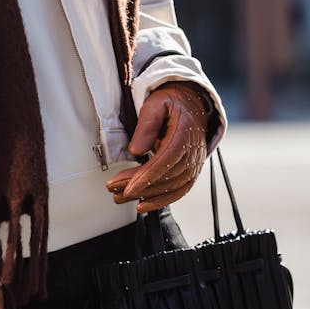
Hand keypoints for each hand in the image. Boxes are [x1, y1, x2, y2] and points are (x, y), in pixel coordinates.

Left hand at [105, 82, 208, 212]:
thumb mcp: (155, 104)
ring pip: (172, 186)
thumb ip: (147, 125)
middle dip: (140, 187)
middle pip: (167, 176)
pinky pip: (179, 190)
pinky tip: (143, 205)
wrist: (191, 104)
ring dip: (147, 196)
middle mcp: (193, 151)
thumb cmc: (172, 103)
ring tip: (121, 197)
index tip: (130, 187)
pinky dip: (162, 200)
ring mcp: (194, 163)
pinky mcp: (191, 170)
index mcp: (185, 133)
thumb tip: (136, 150)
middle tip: (115, 191)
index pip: (168, 159)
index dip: (149, 176)